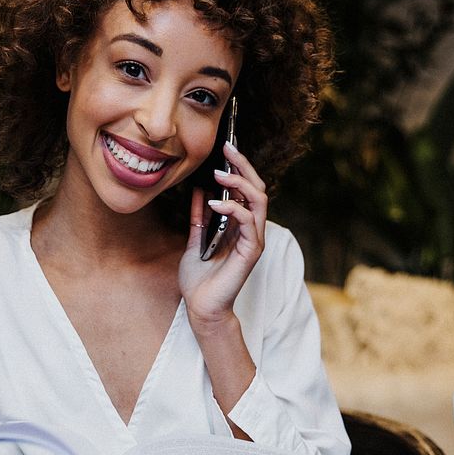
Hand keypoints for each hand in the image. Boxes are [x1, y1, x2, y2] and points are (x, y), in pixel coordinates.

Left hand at [179, 141, 267, 334]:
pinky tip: (214, 203)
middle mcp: (250, 229)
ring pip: (258, 201)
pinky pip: (249, 223)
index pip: (246, 189)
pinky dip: (233, 209)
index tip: (225, 147)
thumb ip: (198, 217)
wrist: (200, 306)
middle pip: (257, 189)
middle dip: (244, 166)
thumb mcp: (194, 239)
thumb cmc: (199, 278)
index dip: (239, 167)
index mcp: (239, 225)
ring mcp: (253, 240)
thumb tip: (198, 192)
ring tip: (220, 173)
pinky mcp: (250, 252)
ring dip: (239, 183)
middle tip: (228, 148)